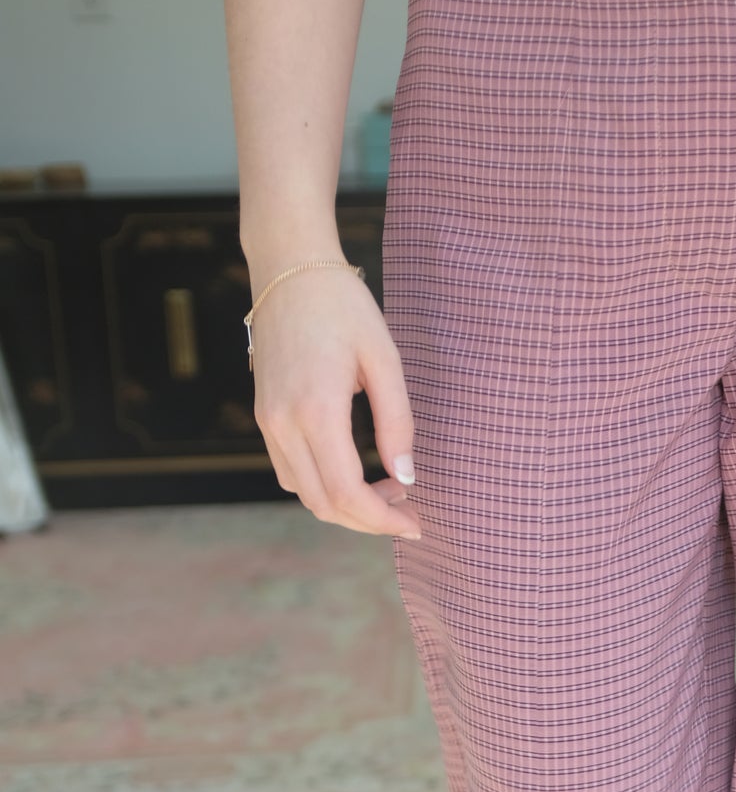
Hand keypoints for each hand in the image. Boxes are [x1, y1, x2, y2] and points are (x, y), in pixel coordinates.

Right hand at [249, 265, 421, 539]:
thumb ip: (397, 423)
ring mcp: (268, 422)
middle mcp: (284, 424)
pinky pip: (290, 473)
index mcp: (316, 411)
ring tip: (387, 491)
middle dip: (368, 521)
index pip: (347, 493)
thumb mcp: (385, 360)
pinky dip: (323, 488)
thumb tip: (406, 478)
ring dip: (345, 507)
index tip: (416, 523)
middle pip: (324, 505)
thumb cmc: (344, 307)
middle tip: (407, 512)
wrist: (290, 269)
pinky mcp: (264, 416)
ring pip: (304, 494)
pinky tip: (354, 473)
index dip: (382, 520)